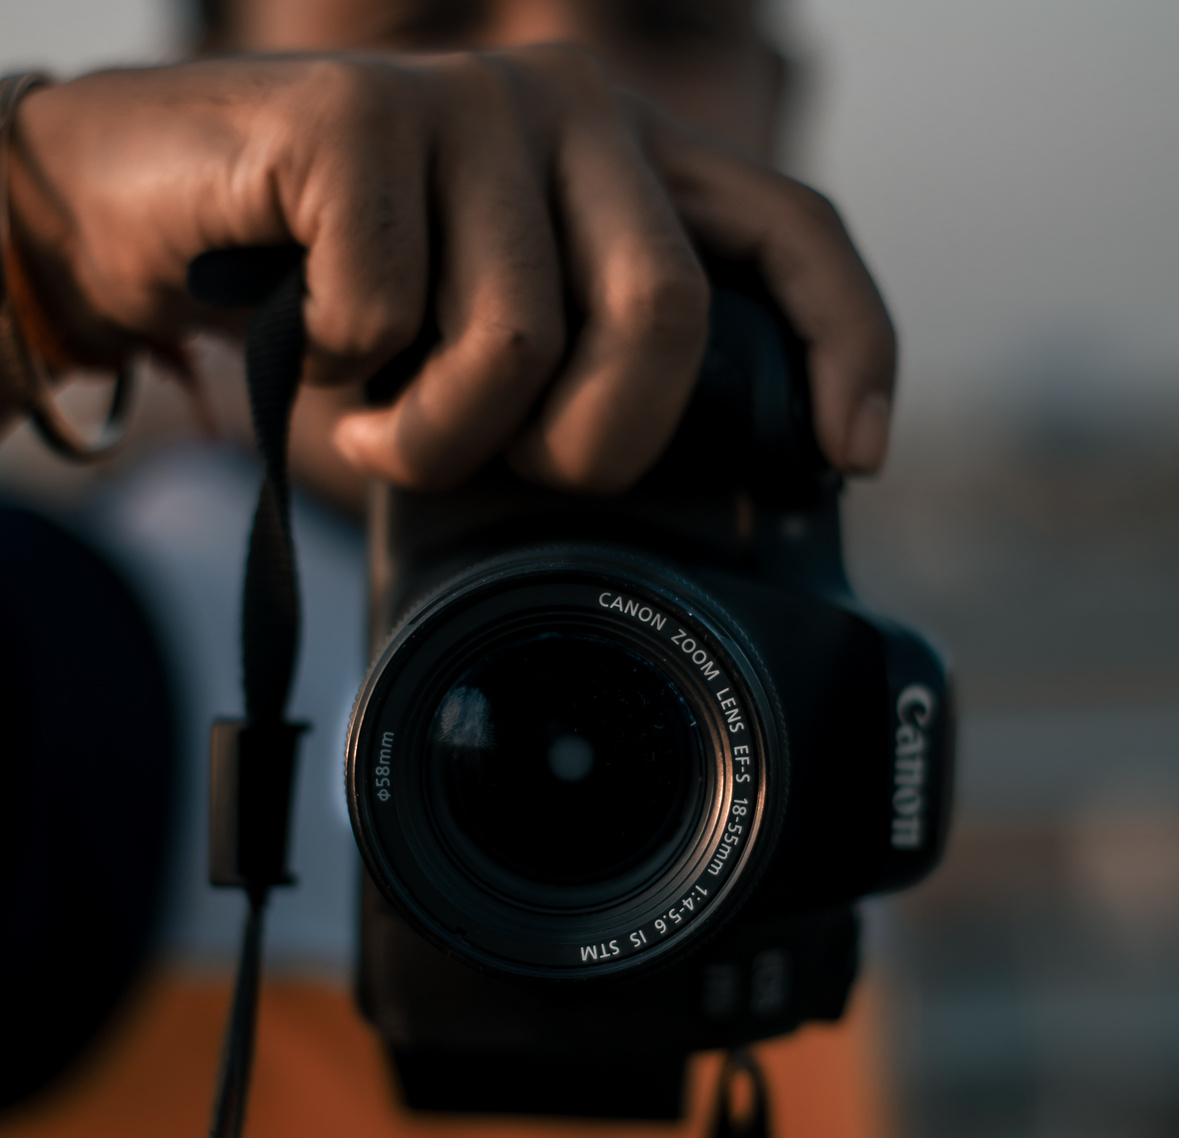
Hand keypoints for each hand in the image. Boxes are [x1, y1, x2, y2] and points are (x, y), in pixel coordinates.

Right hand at [9, 49, 894, 492]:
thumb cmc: (337, 293)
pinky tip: (315, 345)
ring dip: (433, 435)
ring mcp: (472, 97)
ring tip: (379, 416)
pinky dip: (345, 375)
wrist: (150, 210)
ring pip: (518, 338)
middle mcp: (572, 107)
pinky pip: (395, 317)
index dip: (845, 346)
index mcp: (628, 165)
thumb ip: (580, 370)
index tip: (851, 457)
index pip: (791, 233)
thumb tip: (670, 472)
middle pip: (666, 316)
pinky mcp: (362, 111)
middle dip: (582, 443)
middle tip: (496, 461)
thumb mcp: (484, 346)